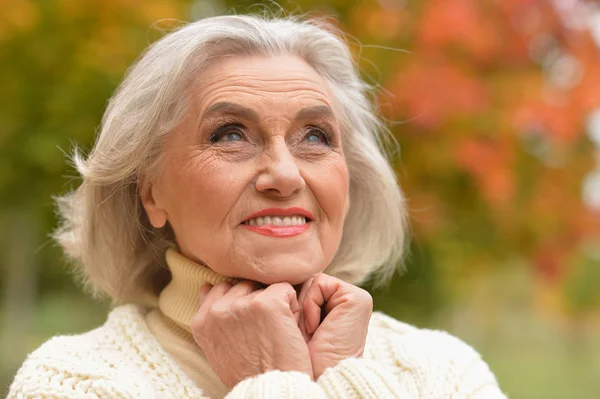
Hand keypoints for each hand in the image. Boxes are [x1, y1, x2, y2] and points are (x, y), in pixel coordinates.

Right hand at [191, 281, 313, 388]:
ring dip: (275, 302)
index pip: (221, 289)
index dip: (241, 304)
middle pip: (244, 285)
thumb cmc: (250, 373)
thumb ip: (212, 316)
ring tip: (276, 331)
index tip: (250, 327)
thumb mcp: (218, 347)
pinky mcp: (267, 304)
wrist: (271, 392)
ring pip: (264, 286)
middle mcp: (217, 311)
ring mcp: (241, 305)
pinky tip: (288, 328)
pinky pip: (285, 288)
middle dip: (257, 300)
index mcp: (202, 321)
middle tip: (264, 331)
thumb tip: (207, 287)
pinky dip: (293, 306)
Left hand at [298, 274, 372, 378]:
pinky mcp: (357, 298)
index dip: (289, 304)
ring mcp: (353, 299)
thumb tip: (274, 275)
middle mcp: (343, 302)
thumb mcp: (293, 325)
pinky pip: (319, 283)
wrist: (318, 379)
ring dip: (303, 307)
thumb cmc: (300, 359)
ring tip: (309, 332)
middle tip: (300, 333)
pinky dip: (311, 304)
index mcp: (331, 308)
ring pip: (311, 280)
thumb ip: (291, 298)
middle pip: (306, 282)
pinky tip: (316, 328)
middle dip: (295, 305)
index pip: (302, 287)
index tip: (290, 330)